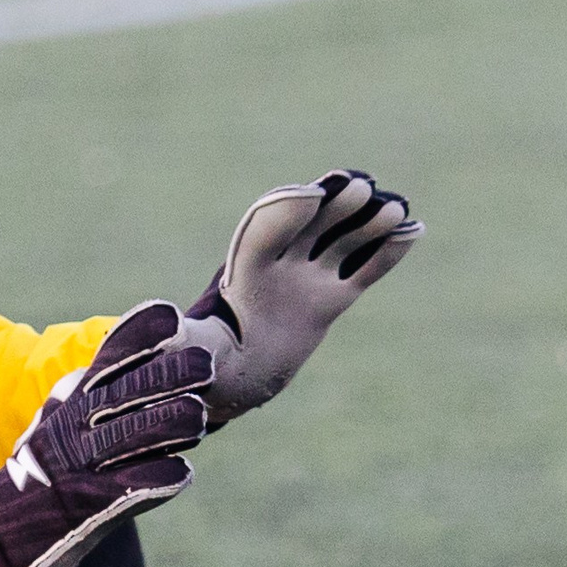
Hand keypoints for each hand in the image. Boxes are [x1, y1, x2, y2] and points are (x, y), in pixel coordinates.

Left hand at [179, 169, 420, 423]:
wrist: (233, 379)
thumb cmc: (207, 364)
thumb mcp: (192, 350)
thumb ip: (179, 339)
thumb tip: (153, 331)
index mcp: (243, 272)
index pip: (265, 233)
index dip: (285, 213)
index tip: (308, 194)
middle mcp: (278, 268)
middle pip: (309, 226)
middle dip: (333, 206)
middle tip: (359, 187)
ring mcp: (306, 280)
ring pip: (341, 243)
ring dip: (367, 225)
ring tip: (394, 208)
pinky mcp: (329, 299)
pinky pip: (362, 271)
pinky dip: (385, 253)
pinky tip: (412, 230)